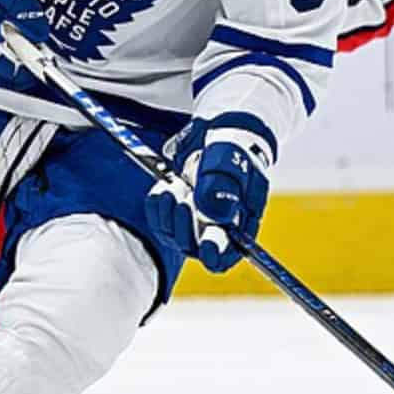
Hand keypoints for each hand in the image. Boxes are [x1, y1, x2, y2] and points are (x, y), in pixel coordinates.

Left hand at [143, 115, 274, 272]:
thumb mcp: (233, 162)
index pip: (223, 256)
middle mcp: (211, 230)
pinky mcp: (170, 212)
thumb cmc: (234, 151)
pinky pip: (155, 217)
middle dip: (184, 224)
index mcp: (237, 226)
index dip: (214, 256)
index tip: (207, 245)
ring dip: (169, 210)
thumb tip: (215, 212)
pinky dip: (156, 202)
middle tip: (185, 198)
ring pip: (169, 233)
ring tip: (179, 184)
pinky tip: (167, 185)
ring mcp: (189, 223)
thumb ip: (224, 184)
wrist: (217, 136)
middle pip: (191, 246)